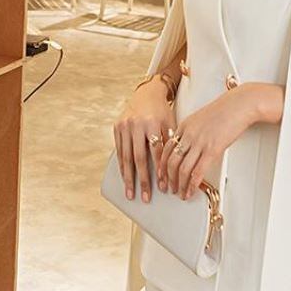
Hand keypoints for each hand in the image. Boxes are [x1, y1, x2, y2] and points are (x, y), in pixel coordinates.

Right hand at [113, 76, 175, 201]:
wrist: (147, 94)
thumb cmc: (162, 111)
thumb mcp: (170, 124)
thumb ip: (170, 144)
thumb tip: (174, 170)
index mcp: (152, 123)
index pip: (156, 153)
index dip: (160, 171)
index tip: (163, 187)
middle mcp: (136, 125)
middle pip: (139, 158)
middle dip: (142, 180)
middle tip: (145, 197)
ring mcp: (124, 127)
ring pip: (126, 157)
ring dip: (128, 178)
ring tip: (131, 194)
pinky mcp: (116, 128)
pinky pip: (119, 152)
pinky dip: (122, 167)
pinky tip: (125, 179)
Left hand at [159, 82, 282, 199]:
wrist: (240, 104)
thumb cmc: (226, 110)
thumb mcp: (202, 118)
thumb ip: (193, 131)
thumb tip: (190, 146)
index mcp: (184, 126)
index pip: (165, 149)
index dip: (161, 166)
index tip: (161, 176)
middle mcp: (188, 134)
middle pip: (170, 161)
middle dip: (168, 179)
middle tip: (169, 188)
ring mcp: (199, 142)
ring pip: (182, 169)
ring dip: (179, 184)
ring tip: (180, 193)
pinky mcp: (212, 149)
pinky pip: (198, 171)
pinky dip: (192, 184)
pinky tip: (191, 190)